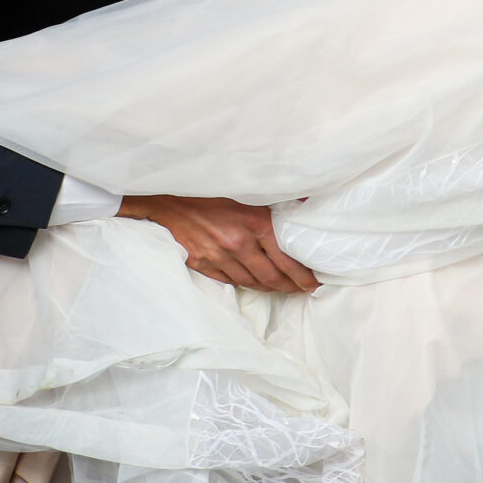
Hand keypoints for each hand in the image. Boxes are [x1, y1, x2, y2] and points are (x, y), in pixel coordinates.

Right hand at [121, 194, 318, 292]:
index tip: (314, 283)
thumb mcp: (250, 193)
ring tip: (283, 288)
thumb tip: (308, 203)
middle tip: (303, 290)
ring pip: (251, 282)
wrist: (168, 201)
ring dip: (269, 288)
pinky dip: (245, 284)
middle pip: (270, 276)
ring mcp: (218, 256)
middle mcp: (238, 243)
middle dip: (290, 286)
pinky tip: (255, 284)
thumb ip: (279, 203)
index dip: (302, 275)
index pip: (285, 258)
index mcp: (255, 223)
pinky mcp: (201, 264)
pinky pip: (230, 281)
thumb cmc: (212, 193)